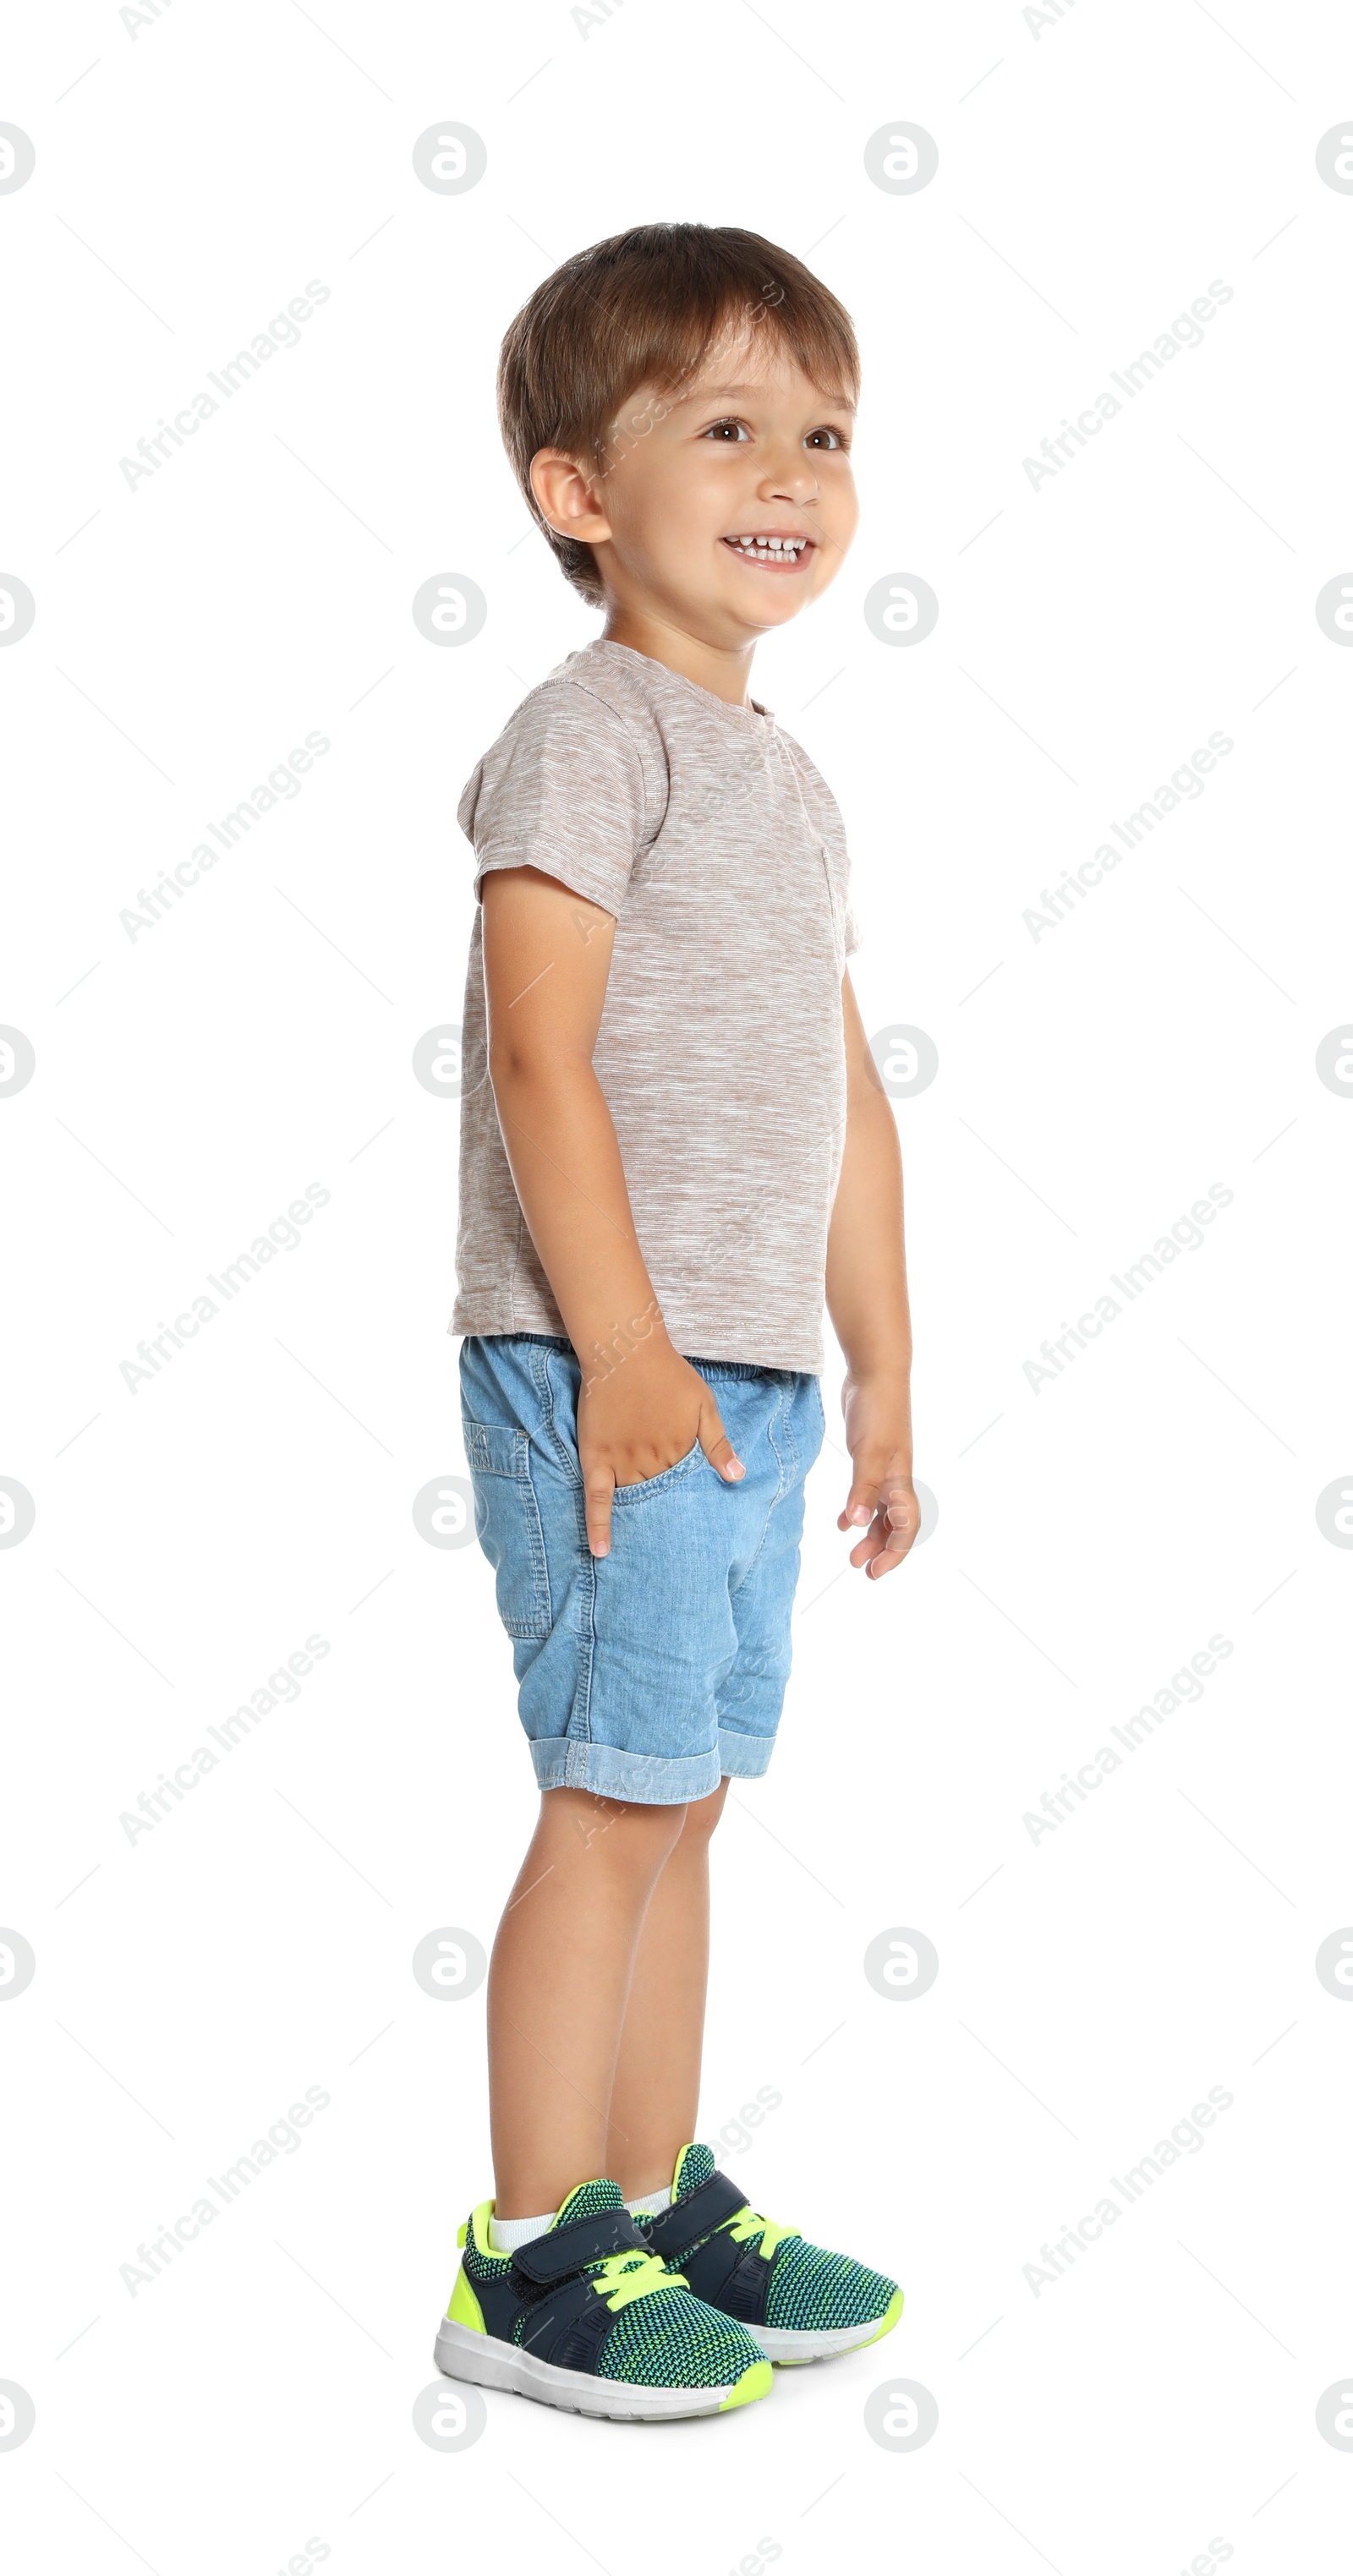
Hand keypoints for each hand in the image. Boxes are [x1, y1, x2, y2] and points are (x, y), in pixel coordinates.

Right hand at [578, 1339, 743, 1557]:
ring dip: (639, 1523)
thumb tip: (737, 1476)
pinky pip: (596, 1498)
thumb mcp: (705, 1405)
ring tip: (645, 1554)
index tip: (698, 1532)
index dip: (690, 1507)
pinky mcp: (597, 1457)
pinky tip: (600, 1550)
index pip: (688, 1491)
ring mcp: (623, 1461)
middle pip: (660, 1499)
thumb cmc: (669, 1375)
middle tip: (671, 1549)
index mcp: (680, 1451)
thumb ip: (719, 1442)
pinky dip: (598, 1525)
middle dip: (665, 1518)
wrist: (627, 1351)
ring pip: (633, 1501)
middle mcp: (652, 1461)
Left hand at [837, 1371, 916, 1579]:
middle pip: (895, 1525)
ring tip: (852, 1554)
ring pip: (882, 1513)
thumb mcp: (868, 1453)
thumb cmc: (877, 1411)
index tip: (873, 1572)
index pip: (906, 1527)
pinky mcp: (870, 1458)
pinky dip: (858, 1511)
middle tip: (861, 1570)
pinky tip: (842, 1522)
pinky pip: (869, 1495)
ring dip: (870, 1534)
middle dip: (881, 1550)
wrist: (875, 1375)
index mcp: (900, 1481)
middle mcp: (897, 1479)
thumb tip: (859, 1525)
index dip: (894, 1553)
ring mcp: (885, 1468)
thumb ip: (863, 1489)